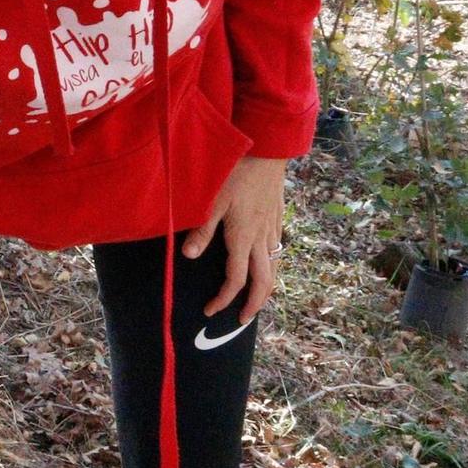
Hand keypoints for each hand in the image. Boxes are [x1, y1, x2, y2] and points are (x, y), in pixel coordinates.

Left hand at [182, 155, 286, 322]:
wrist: (268, 148)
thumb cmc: (237, 171)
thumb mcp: (213, 199)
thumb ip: (202, 229)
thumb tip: (189, 256)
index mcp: (243, 236)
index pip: (236, 279)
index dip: (224, 299)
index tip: (210, 310)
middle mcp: (261, 237)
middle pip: (264, 282)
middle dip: (253, 305)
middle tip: (241, 319)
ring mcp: (273, 227)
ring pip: (274, 268)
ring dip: (265, 288)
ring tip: (255, 299)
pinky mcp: (278, 217)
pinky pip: (277, 251)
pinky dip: (271, 267)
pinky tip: (265, 264)